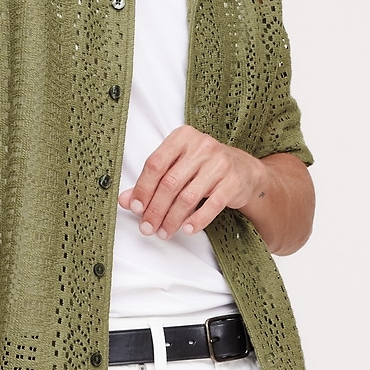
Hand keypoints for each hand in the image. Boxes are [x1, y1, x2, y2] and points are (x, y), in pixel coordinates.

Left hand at [120, 126, 266, 239]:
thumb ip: (151, 182)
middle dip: (155, 210)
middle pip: (170, 183)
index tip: (136, 208)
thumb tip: (125, 200)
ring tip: (164, 232)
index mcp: (182, 137)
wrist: (244, 171)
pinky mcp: (233, 182)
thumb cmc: (204, 168)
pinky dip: (197, 220)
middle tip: (147, 227)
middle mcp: (202, 147)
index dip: (143, 188)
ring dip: (172, 219)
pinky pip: (211, 205)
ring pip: (188, 197)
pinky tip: (186, 229)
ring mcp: (219, 164)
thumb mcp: (177, 168)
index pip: (155, 164)